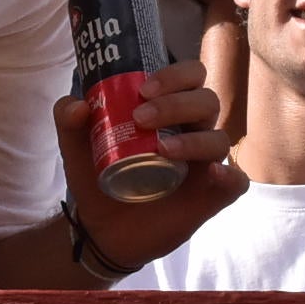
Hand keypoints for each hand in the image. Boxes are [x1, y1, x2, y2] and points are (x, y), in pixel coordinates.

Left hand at [53, 57, 243, 272]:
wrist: (101, 228)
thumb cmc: (98, 176)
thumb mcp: (76, 146)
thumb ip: (68, 120)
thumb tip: (77, 105)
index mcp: (170, 110)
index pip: (191, 77)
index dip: (175, 75)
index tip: (144, 88)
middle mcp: (193, 131)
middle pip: (207, 101)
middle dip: (177, 103)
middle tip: (141, 117)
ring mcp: (204, 164)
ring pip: (220, 139)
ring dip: (194, 139)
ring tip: (162, 150)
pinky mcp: (211, 196)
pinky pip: (236, 183)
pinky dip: (230, 177)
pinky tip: (213, 175)